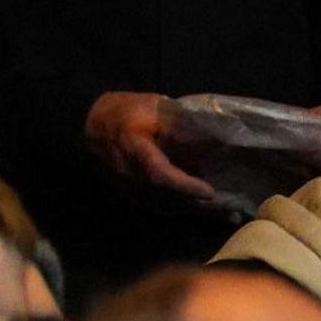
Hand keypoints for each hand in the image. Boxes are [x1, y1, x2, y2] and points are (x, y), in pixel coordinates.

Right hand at [83, 92, 225, 209]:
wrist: (87, 123)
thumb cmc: (122, 110)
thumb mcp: (149, 106)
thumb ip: (177, 121)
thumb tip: (211, 132)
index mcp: (134, 150)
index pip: (160, 174)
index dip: (184, 186)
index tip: (209, 192)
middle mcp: (131, 175)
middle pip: (168, 197)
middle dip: (201, 205)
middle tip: (233, 208)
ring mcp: (130, 187)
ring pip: (166, 205)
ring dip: (196, 211)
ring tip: (228, 213)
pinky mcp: (133, 191)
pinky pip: (160, 205)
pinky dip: (185, 208)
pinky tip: (208, 210)